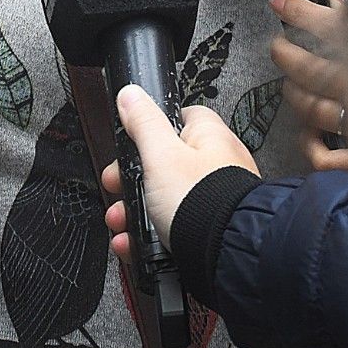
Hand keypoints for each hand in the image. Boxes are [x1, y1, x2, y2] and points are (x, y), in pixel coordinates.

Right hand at [99, 88, 257, 260]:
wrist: (229, 253)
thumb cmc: (204, 201)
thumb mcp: (160, 155)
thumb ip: (144, 122)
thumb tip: (131, 94)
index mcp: (208, 135)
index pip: (176, 118)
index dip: (145, 133)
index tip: (126, 150)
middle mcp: (217, 164)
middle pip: (164, 164)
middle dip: (133, 182)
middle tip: (118, 190)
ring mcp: (216, 197)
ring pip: (167, 199)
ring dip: (136, 213)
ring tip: (122, 225)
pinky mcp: (212, 227)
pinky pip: (177, 225)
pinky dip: (153, 236)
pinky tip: (137, 244)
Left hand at [270, 0, 347, 171]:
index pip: (323, 22)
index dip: (296, 10)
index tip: (279, 5)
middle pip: (308, 67)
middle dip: (286, 55)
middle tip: (280, 48)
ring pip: (310, 108)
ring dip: (296, 97)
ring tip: (292, 87)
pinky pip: (323, 156)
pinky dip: (311, 144)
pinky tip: (310, 134)